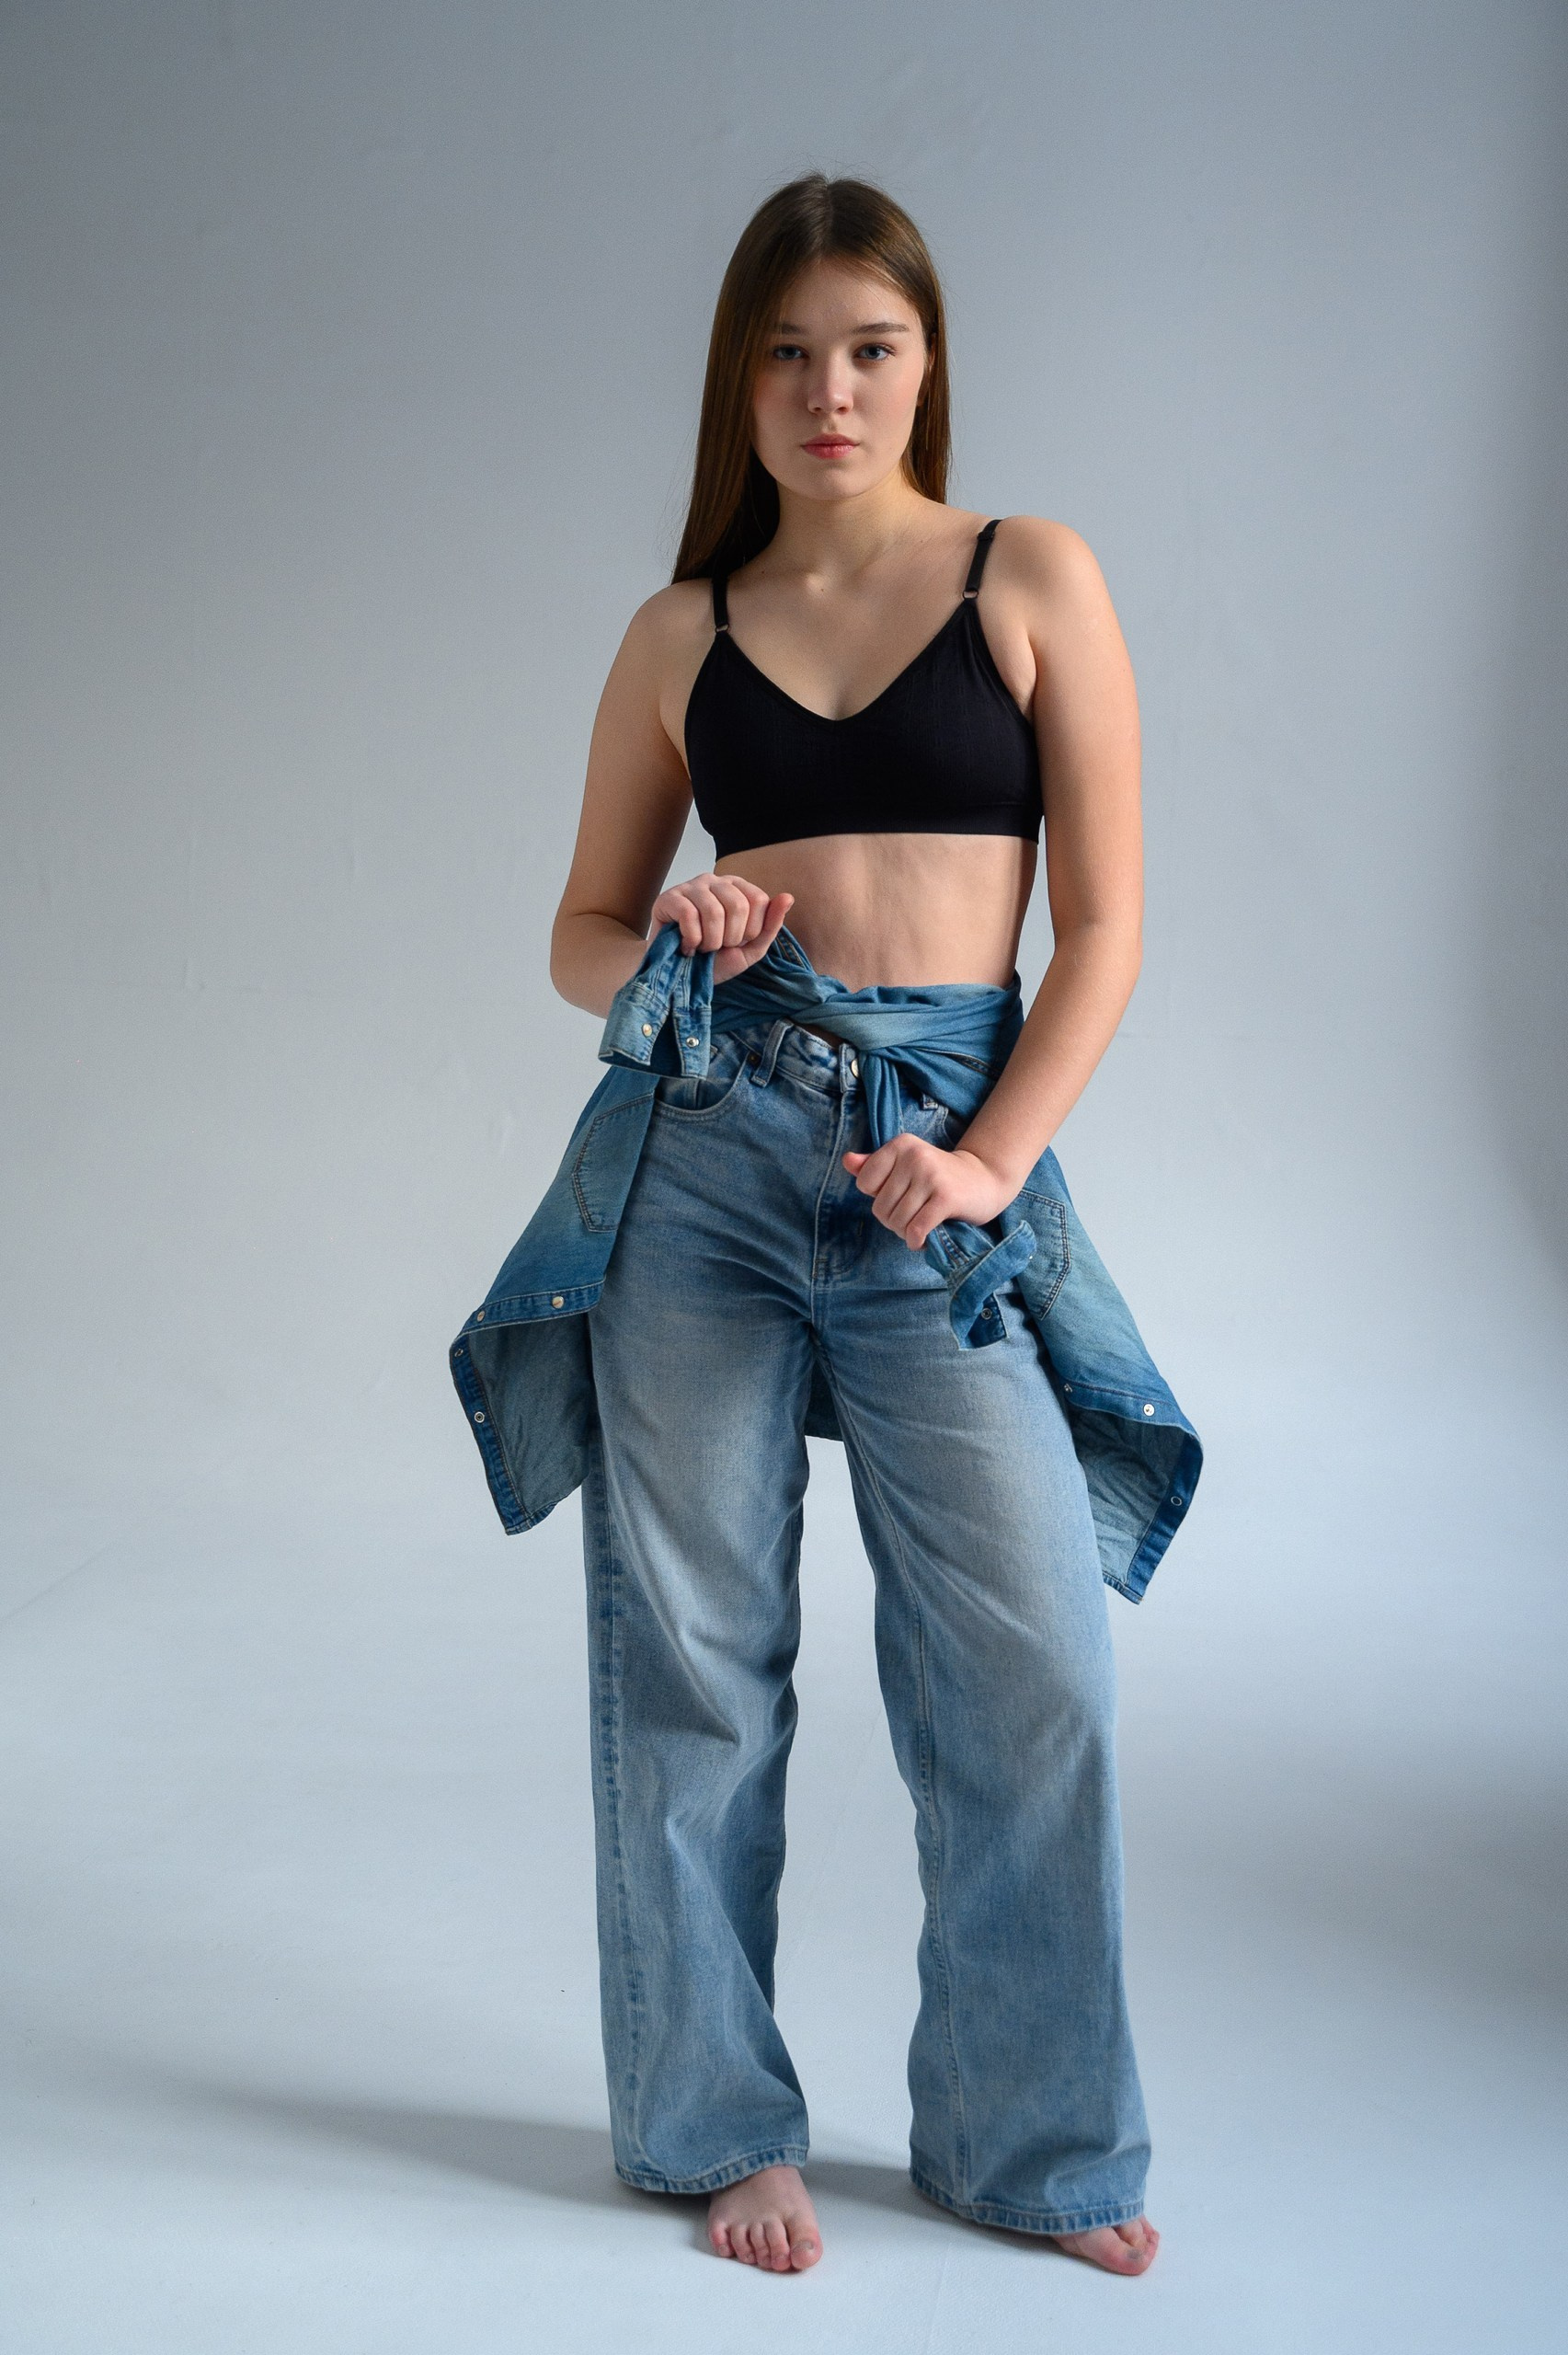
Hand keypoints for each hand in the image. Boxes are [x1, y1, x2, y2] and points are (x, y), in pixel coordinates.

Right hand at [649, 872, 794, 984]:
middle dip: (730, 938)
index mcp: (737, 887)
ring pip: (713, 912)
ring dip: (710, 942)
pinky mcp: (668, 898)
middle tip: (716, 947)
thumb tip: (788, 897)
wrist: (682, 977)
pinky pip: (688, 915)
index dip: (750, 931)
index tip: (735, 942)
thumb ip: (771, 925)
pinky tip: (686, 947)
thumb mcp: (750, 948)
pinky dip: (691, 940)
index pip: (759, 900)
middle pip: (738, 906)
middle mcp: (714, 880)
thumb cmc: (715, 960)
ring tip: (701, 948)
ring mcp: (690, 887)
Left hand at [841, 1139, 1018, 1249]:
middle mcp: (914, 1155)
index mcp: (900, 1144)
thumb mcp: (906, 1165)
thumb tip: (847, 1160)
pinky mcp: (946, 1197)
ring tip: (919, 1227)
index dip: (879, 1198)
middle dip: (893, 1221)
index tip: (899, 1198)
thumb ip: (874, 1164)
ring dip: (906, 1233)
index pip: (864, 1183)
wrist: (985, 1179)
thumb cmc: (938, 1176)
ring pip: (897, 1220)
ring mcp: (930, 1175)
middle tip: (911, 1218)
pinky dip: (916, 1241)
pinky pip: (916, 1228)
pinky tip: (922, 1240)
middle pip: (880, 1207)